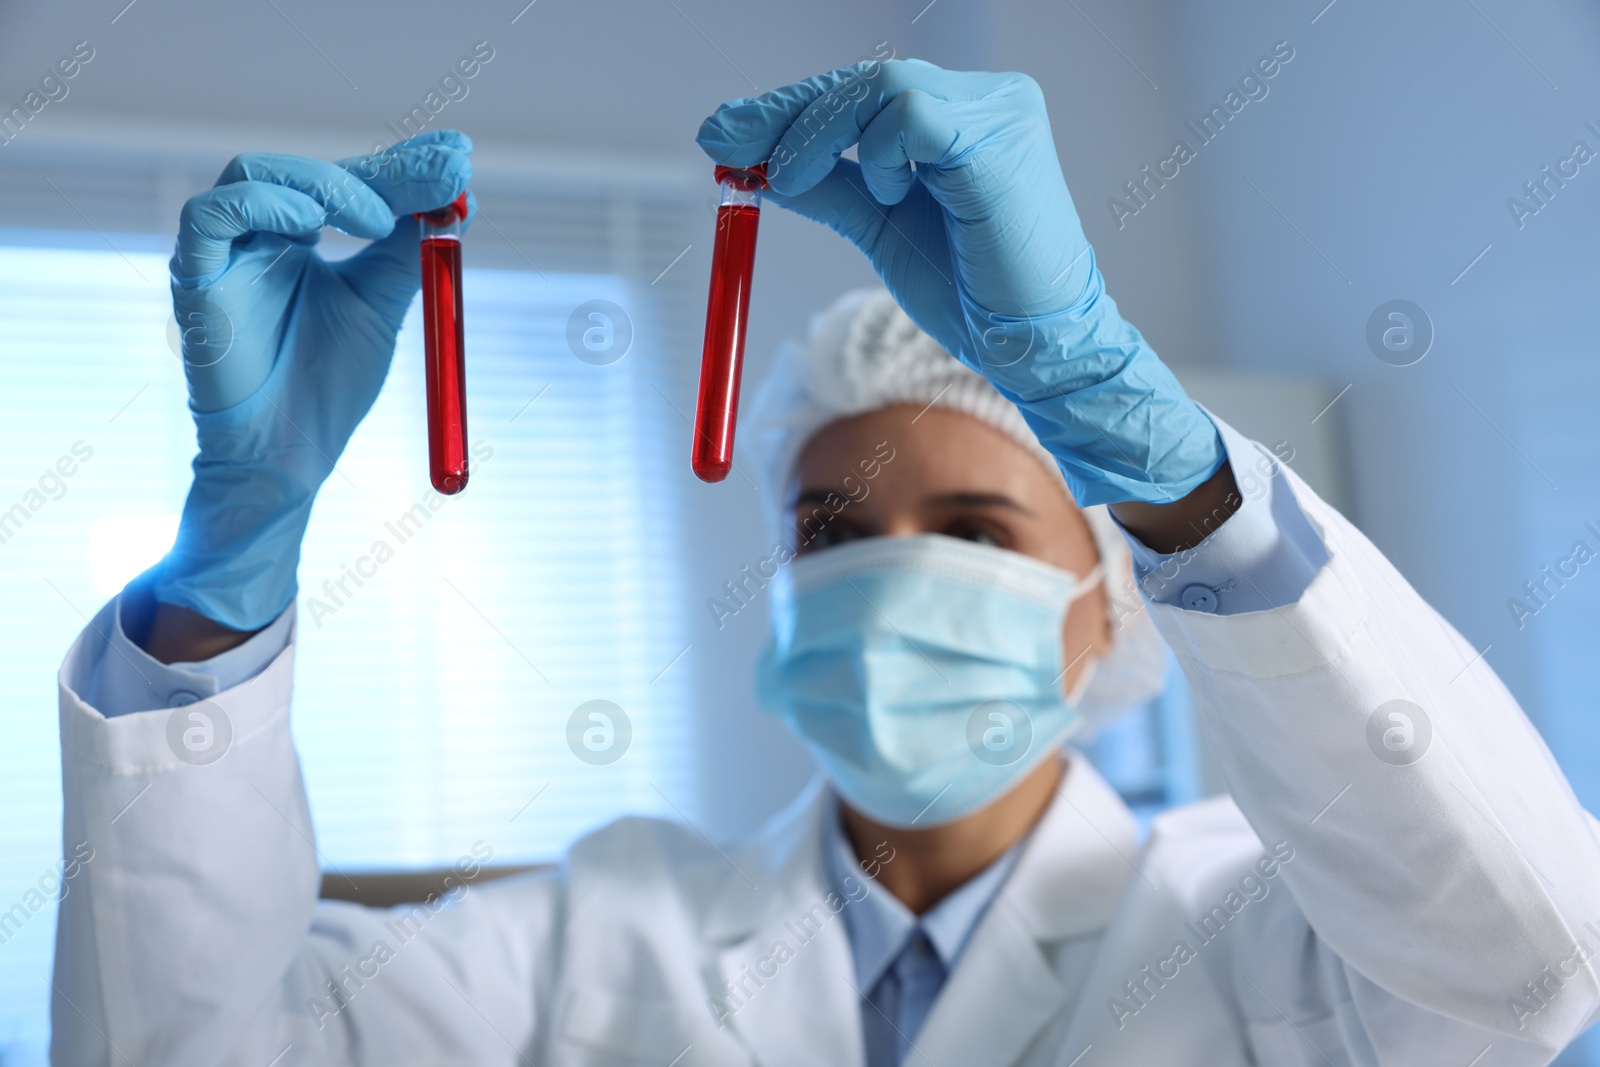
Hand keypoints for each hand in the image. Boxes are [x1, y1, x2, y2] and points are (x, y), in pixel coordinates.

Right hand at [153, 131, 472, 631]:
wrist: (292, 455)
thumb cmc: (328, 386)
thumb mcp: (381, 306)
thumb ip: (409, 252)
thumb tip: (458, 198)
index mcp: (298, 237)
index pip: (347, 178)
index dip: (401, 165)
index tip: (459, 156)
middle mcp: (255, 234)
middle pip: (308, 168)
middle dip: (380, 170)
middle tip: (442, 175)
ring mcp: (222, 253)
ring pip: (255, 173)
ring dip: (326, 184)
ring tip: (379, 221)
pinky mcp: (194, 279)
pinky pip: (208, 216)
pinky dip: (262, 205)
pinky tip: (312, 226)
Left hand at [697, 60, 1224, 506]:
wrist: (1029, 345)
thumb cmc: (971, 294)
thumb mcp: (880, 228)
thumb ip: (829, 189)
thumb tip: (757, 165)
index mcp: (960, 119)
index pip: (863, 93)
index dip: (790, 110)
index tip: (723, 134)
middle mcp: (985, 101)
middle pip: (865, 79)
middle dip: (784, 114)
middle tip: (724, 147)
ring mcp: (998, 111)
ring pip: (881, 86)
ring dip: (821, 136)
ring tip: (800, 182)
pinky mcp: (1000, 135)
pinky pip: (908, 113)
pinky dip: (876, 153)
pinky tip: (888, 193)